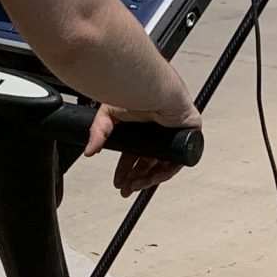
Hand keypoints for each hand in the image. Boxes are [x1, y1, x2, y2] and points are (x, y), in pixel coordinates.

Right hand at [85, 99, 201, 195]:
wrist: (152, 86)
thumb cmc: (135, 91)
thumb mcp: (109, 114)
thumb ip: (99, 133)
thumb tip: (89, 151)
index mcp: (143, 130)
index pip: (135, 156)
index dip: (126, 170)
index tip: (119, 182)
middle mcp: (159, 134)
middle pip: (149, 164)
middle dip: (136, 179)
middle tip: (126, 189)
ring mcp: (174, 136)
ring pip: (163, 165)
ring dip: (149, 179)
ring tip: (135, 186)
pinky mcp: (188, 136)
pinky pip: (178, 161)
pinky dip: (166, 172)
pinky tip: (153, 179)